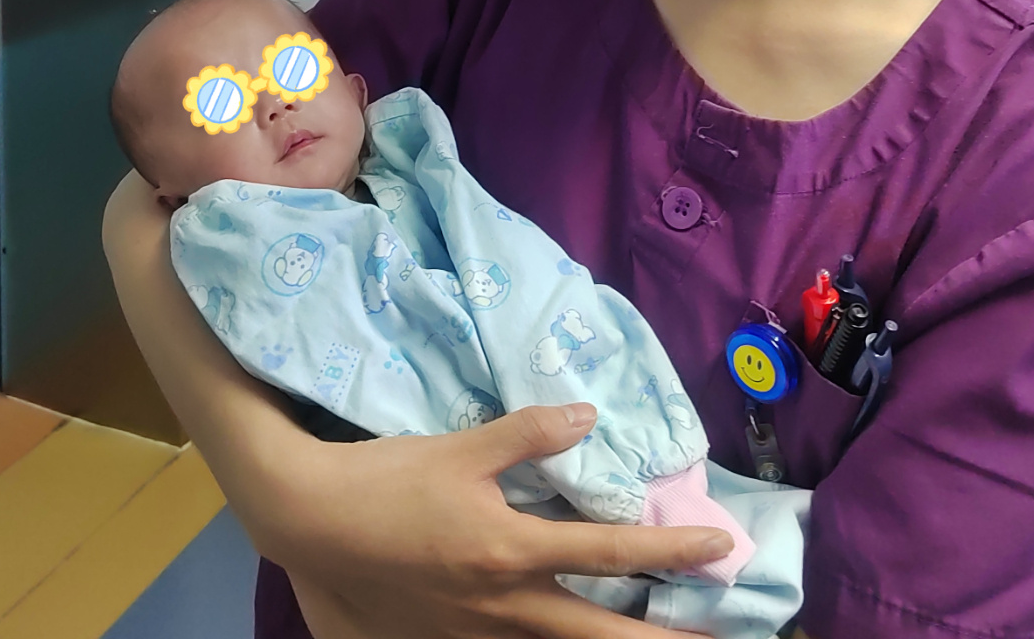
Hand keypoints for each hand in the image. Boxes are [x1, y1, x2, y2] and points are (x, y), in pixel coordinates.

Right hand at [267, 402, 733, 638]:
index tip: (722, 547)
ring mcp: (478, 632)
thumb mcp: (460, 448)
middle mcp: (505, 607)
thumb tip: (588, 416)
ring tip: (658, 635)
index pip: (610, 555)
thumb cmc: (389, 481)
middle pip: (601, 637)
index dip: (671, 551)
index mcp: (511, 553)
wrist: (312, 524)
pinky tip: (571, 628)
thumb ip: (528, 434)